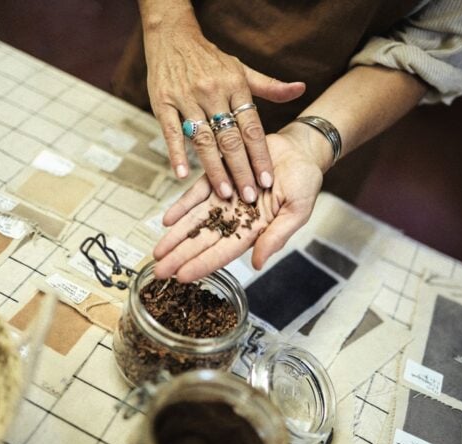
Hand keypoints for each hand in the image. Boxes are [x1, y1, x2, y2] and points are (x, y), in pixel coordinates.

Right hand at [143, 18, 304, 202]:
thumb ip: (270, 87)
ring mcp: (186, 97)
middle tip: (250, 196)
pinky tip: (181, 175)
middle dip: (242, 170)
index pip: (252, 127)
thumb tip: (301, 89)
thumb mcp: (242, 69)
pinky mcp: (162, 101)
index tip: (268, 180)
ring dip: (214, 168)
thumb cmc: (210, 59)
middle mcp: (212, 92)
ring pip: (203, 139)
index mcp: (235, 85)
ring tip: (224, 193)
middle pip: (230, 138)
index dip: (260, 155)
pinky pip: (170, 132)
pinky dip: (176, 153)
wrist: (172, 36)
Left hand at [153, 133, 322, 281]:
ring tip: (157, 252)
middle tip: (158, 272)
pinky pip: (196, 193)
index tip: (182, 277)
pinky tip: (166, 220)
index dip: (202, 264)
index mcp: (255, 229)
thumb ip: (277, 236)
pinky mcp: (219, 176)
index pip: (224, 252)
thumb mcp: (297, 211)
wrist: (301, 149)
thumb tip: (257, 264)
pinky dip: (182, 205)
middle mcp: (235, 217)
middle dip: (180, 257)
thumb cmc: (305, 181)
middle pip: (203, 241)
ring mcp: (225, 197)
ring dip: (175, 236)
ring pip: (195, 220)